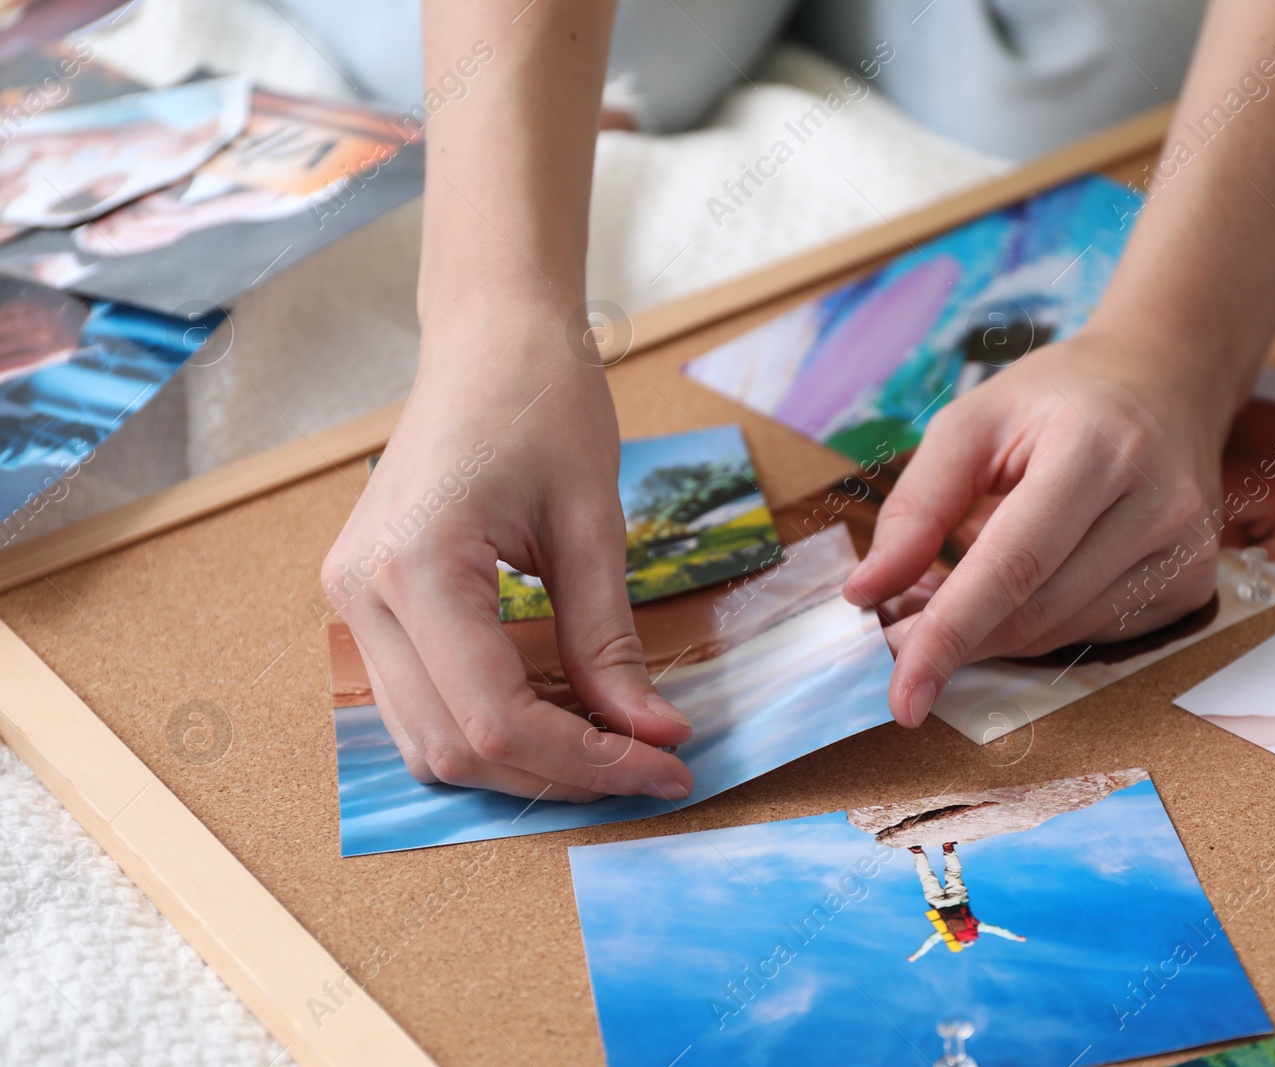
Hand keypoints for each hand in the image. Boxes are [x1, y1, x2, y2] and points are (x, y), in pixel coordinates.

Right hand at [321, 302, 693, 800]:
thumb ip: (611, 642)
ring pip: (427, 742)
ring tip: (611, 749)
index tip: (665, 770)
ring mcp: (350, 598)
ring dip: (520, 763)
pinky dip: (488, 726)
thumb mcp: (594, 526)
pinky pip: (419, 702)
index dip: (585, 762)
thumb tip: (656, 736)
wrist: (490, 338)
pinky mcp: (365, 599)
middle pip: (452, 748)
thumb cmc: (544, 404)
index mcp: (415, 567)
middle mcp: (361, 593)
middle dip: (557, 775)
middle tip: (649, 769)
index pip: (494, 719)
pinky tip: (559, 715)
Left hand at [845, 332, 1232, 726]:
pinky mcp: (1194, 585)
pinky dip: (1036, 627)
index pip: (1012, 566)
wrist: (1165, 382)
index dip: (949, 635)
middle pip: (1034, 612)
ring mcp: (1186, 551)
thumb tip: (867, 592)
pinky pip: (1092, 635)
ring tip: (947, 594)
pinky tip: (1013, 592)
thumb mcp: (971, 422)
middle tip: (894, 630)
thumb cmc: (1058, 399)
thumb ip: (916, 507)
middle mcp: (1157, 503)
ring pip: (1060, 634)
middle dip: (955, 638)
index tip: (902, 695)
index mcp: (1097, 448)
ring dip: (990, 634)